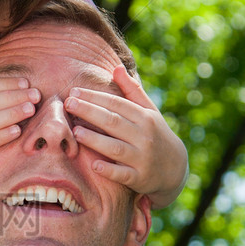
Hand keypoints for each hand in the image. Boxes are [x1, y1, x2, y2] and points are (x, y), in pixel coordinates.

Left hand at [65, 63, 187, 208]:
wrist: (175, 168)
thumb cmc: (155, 134)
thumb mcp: (148, 112)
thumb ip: (132, 91)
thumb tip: (116, 67)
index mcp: (144, 117)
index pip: (117, 104)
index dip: (95, 97)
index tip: (74, 91)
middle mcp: (144, 136)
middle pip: (113, 122)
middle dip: (90, 111)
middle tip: (68, 103)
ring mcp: (142, 158)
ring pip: (116, 147)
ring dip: (95, 140)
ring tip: (75, 131)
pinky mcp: (140, 178)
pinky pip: (122, 174)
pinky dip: (109, 169)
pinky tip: (94, 165)